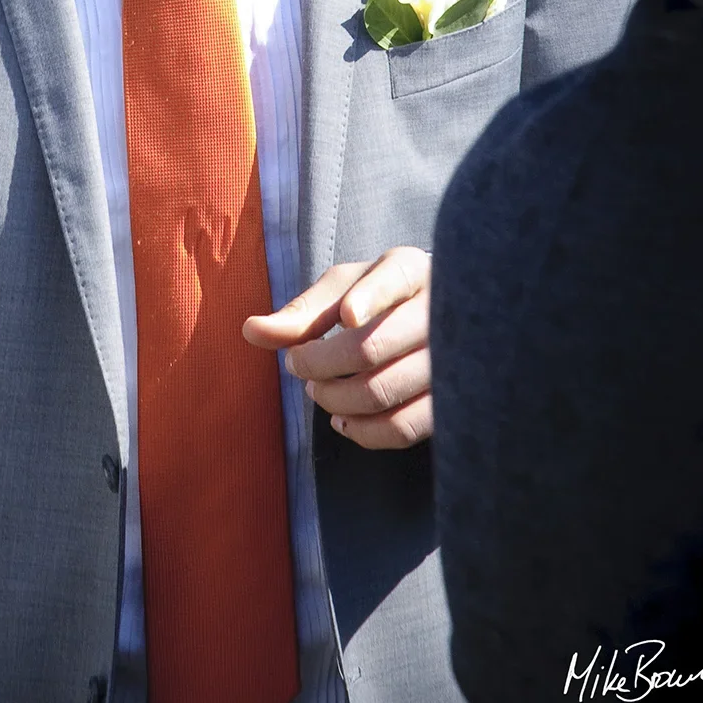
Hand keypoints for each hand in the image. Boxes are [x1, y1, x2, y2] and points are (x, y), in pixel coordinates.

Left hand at [243, 245, 432, 450]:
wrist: (433, 320)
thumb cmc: (377, 297)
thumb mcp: (342, 289)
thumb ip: (301, 311)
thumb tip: (250, 331)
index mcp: (410, 270)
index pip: (392, 281)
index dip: (369, 299)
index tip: (348, 316)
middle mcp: (438, 313)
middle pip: (371, 348)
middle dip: (319, 365)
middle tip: (298, 366)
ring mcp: (452, 362)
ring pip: (384, 393)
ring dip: (336, 399)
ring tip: (318, 391)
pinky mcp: (451, 403)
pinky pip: (403, 428)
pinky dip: (363, 432)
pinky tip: (343, 419)